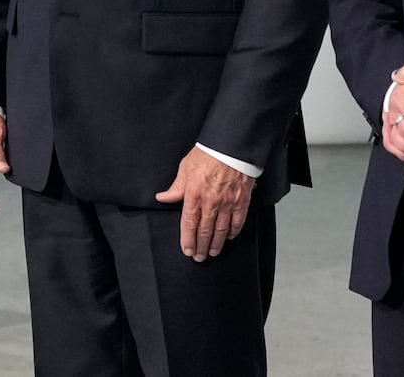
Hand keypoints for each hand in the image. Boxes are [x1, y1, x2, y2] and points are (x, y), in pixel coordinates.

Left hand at [155, 147, 254, 261]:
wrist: (232, 145)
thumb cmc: (208, 154)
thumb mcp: (185, 167)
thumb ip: (176, 187)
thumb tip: (162, 197)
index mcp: (194, 194)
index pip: (188, 224)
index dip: (187, 240)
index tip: (187, 251)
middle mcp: (210, 202)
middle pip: (205, 231)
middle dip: (201, 247)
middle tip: (199, 258)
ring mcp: (227, 203)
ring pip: (221, 230)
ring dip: (216, 243)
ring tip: (213, 252)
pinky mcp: (242, 200)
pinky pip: (238, 221)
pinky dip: (233, 231)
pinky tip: (229, 237)